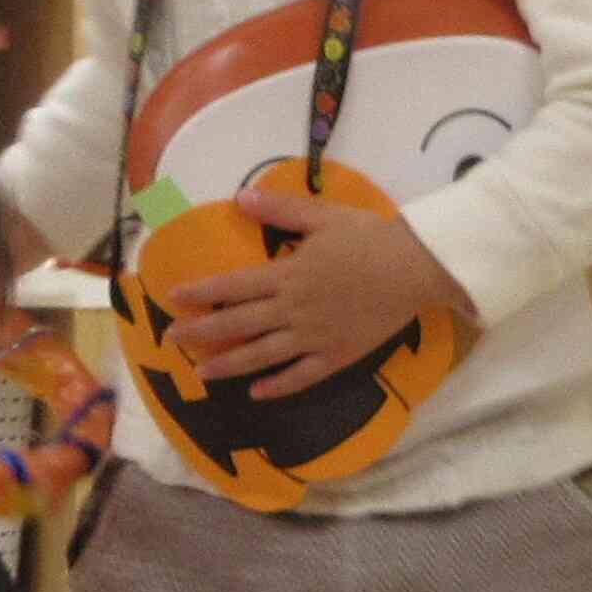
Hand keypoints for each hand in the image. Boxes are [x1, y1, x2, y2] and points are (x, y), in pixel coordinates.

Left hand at [167, 186, 473, 400]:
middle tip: (174, 338)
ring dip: (229, 365)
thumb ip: (281, 209)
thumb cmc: (371, 238)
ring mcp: (314, 337)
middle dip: (203, 332)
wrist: (416, 268)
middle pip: (239, 324)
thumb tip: (239, 199)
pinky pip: (301, 376)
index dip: (202, 293)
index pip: (233, 287)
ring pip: (263, 356)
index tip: (174, 297)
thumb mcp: (324, 216)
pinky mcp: (337, 355)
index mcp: (288, 275)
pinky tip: (258, 393)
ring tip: (203, 373)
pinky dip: (278, 386)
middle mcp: (293, 311)